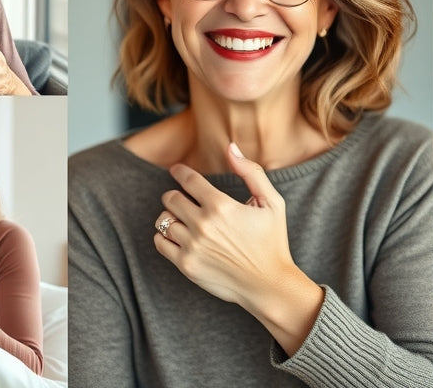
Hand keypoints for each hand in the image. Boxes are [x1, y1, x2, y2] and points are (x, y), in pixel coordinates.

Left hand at [154, 143, 322, 355]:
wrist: (268, 285)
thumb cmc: (272, 241)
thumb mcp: (272, 203)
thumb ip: (251, 172)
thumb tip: (231, 147)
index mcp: (221, 206)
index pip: (187, 180)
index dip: (180, 171)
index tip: (176, 170)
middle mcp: (203, 224)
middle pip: (170, 198)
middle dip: (175, 195)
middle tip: (184, 198)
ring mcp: (193, 246)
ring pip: (163, 219)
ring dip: (170, 215)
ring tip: (182, 218)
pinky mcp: (186, 265)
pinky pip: (160, 242)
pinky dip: (164, 236)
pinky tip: (178, 235)